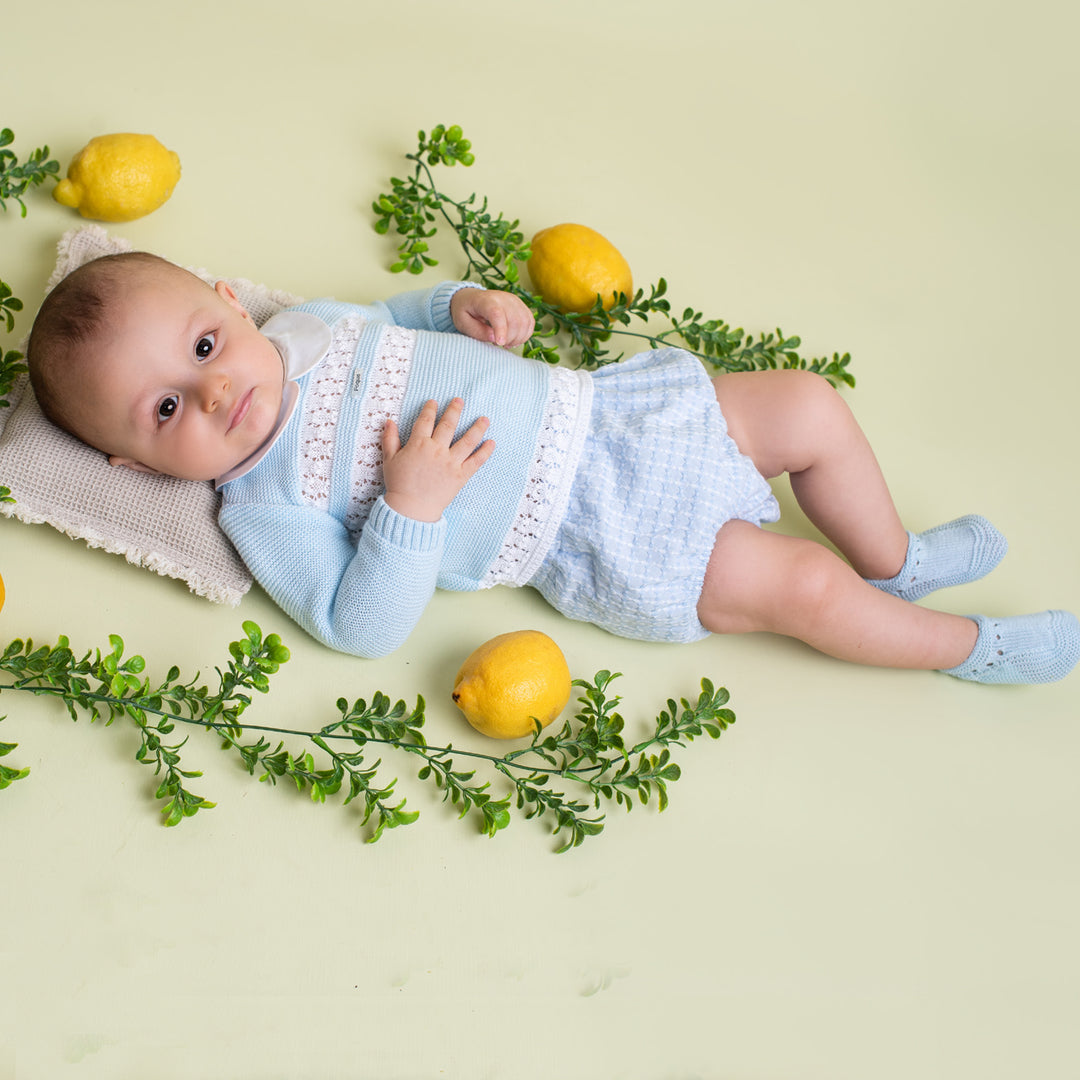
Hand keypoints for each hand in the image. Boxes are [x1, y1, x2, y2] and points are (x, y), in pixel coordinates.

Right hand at [382, 398, 493, 521]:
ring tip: (485, 418)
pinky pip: (476, 461)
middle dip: (454, 410)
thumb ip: (390, 439)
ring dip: (477, 428)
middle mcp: (437, 450)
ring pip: (467, 440)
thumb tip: (389, 421)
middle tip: (460, 400)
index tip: (434, 402)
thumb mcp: (389, 460)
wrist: (411, 509)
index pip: (426, 421)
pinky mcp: (461, 475)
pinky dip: (485, 452)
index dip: (430, 409)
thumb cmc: (399, 484)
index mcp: (419, 444)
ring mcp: (451, 462)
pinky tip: (492, 442)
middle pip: (448, 425)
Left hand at [450, 288, 534, 347]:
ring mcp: (514, 301)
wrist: (471, 298)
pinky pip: (530, 322)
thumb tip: (493, 337)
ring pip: (525, 323)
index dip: (501, 329)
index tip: (500, 343)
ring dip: (518, 338)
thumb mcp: (462, 323)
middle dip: (508, 339)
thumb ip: (476, 331)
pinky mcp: (521, 306)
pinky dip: (525, 335)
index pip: (497, 313)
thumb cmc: (465, 312)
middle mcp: (503, 298)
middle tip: (497, 344)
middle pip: (514, 321)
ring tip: (505, 343)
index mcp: (485, 300)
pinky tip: (513, 339)